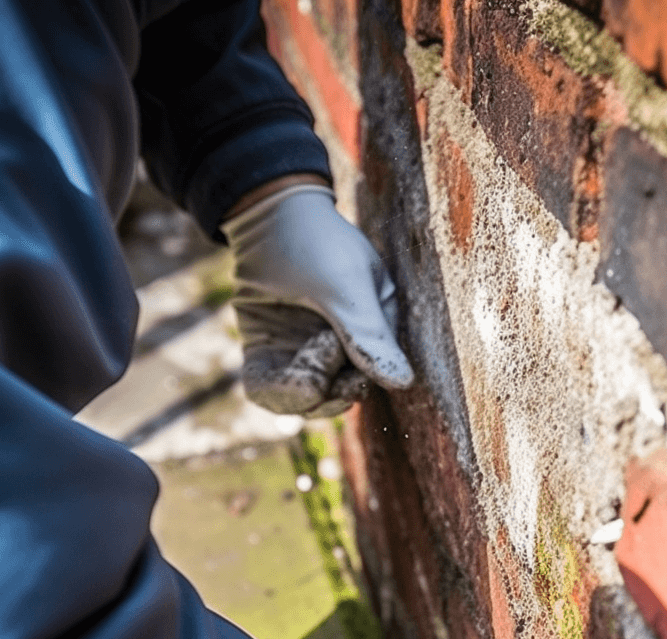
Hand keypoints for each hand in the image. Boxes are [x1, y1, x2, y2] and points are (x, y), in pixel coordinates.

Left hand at [221, 181, 413, 415]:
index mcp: (376, 328)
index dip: (353, 379)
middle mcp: (344, 345)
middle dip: (326, 389)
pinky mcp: (272, 351)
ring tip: (293, 379)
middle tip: (311, 365)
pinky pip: (272, 389)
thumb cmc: (316, 241)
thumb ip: (368, 335)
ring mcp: (306, 350)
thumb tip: (404, 382)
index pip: (370, 375)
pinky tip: (268, 384)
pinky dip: (270, 392)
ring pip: (304, 399)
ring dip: (297, 396)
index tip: (334, 355)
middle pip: (338, 394)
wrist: (263, 210)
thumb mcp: (344, 287)